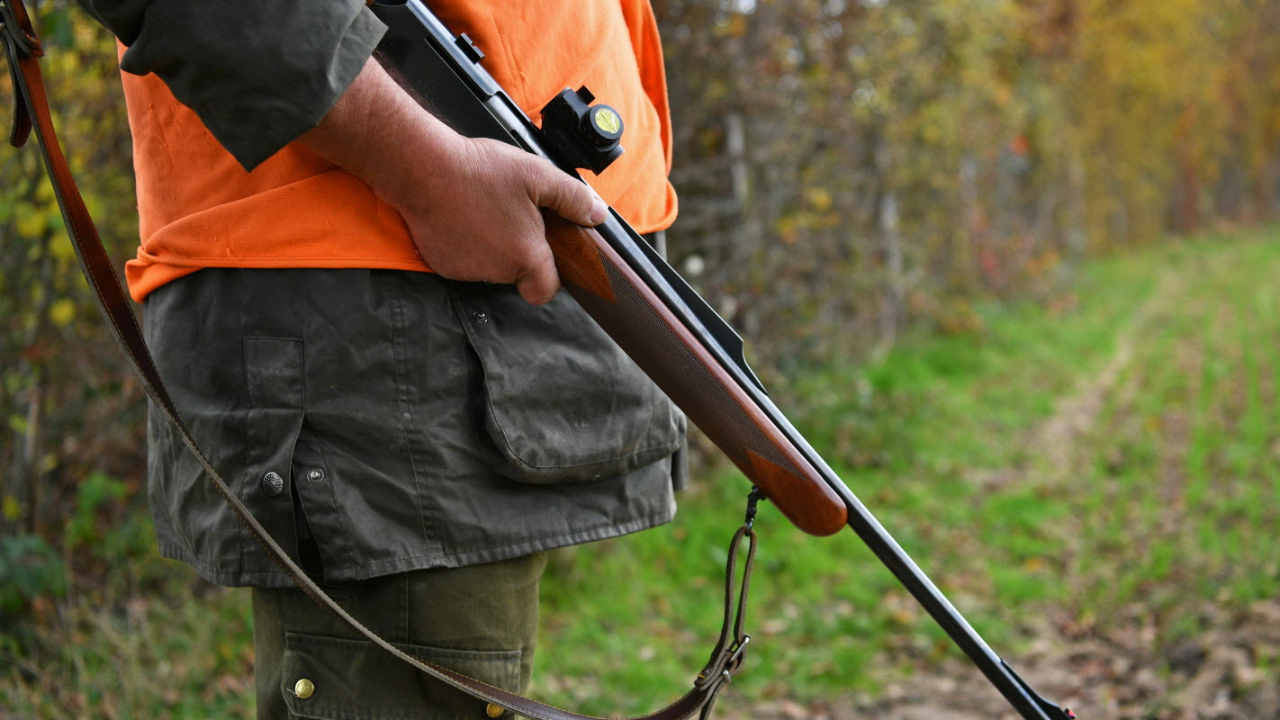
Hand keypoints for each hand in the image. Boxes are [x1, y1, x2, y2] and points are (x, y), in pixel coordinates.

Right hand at [300, 59, 606, 304]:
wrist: (422, 168)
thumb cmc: (481, 171)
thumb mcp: (538, 175)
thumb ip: (574, 199)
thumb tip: (599, 215)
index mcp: (526, 257)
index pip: (546, 290)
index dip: (549, 275)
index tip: (543, 251)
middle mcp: (497, 273)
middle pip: (517, 274)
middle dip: (517, 250)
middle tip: (510, 213)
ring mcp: (466, 271)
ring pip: (488, 267)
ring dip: (490, 246)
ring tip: (483, 208)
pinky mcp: (441, 264)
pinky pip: (462, 260)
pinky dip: (464, 244)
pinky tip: (461, 215)